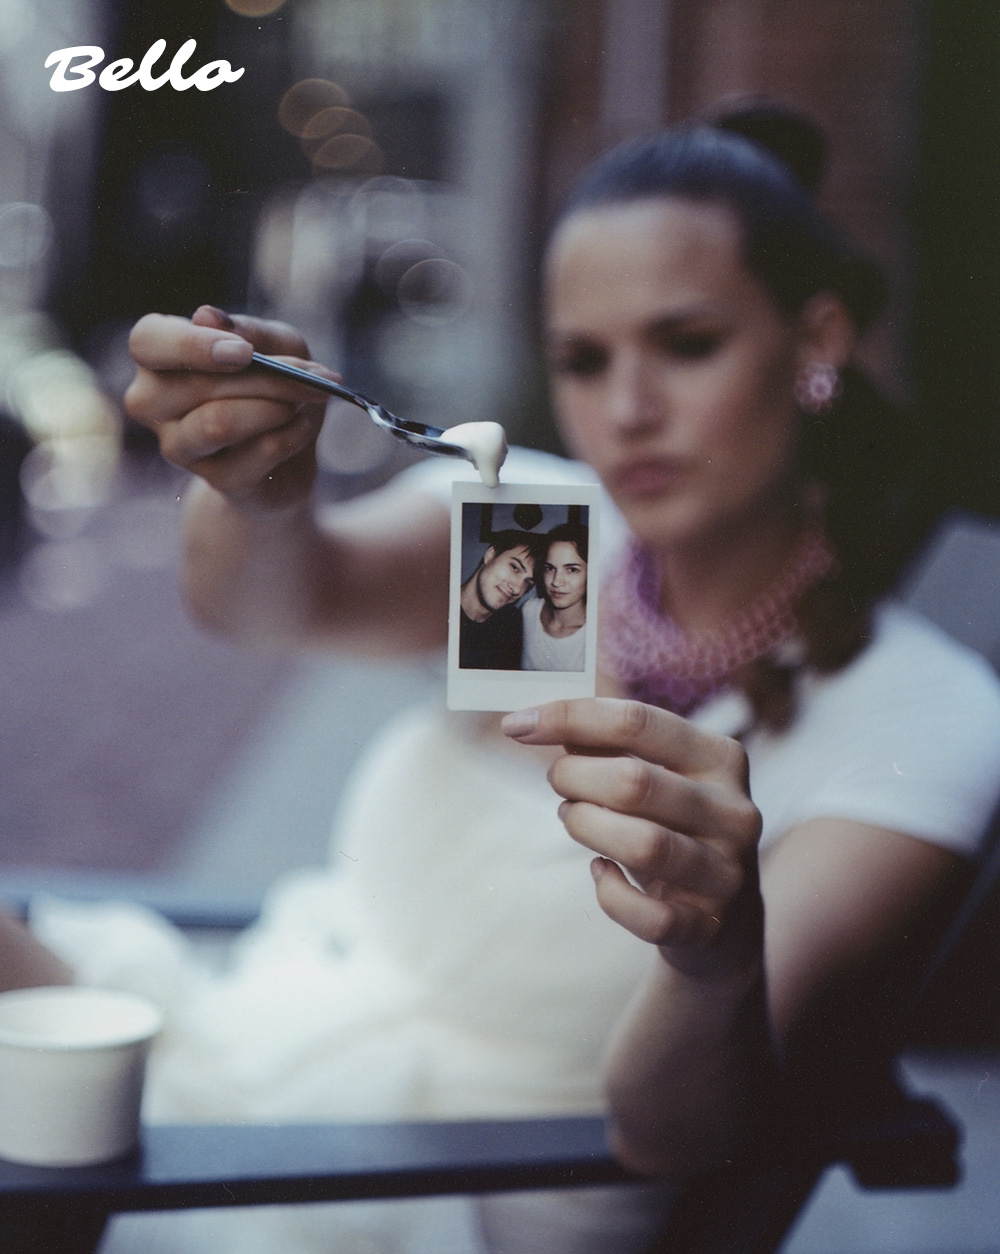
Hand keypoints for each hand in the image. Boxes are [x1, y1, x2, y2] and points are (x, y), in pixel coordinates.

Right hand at [125, 305, 337, 510]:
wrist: (289, 456)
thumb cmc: (273, 386)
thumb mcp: (276, 345)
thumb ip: (249, 331)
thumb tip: (206, 316)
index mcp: (158, 356)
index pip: (147, 342)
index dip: (192, 346)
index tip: (244, 353)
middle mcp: (153, 402)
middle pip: (199, 385)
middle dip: (268, 378)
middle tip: (314, 375)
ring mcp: (178, 446)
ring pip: (219, 423)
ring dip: (277, 407)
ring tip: (304, 401)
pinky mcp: (215, 479)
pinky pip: (258, 451)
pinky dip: (293, 434)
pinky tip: (301, 427)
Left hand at [502, 698, 763, 973]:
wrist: (724, 919)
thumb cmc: (673, 828)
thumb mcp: (656, 775)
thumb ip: (612, 739)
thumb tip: (550, 705)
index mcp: (720, 757)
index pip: (638, 721)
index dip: (570, 717)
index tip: (518, 724)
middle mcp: (734, 811)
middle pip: (635, 781)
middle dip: (575, 778)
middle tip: (558, 783)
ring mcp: (726, 872)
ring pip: (645, 844)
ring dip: (587, 827)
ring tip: (573, 819)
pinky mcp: (710, 925)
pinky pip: (649, 915)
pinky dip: (611, 893)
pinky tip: (601, 872)